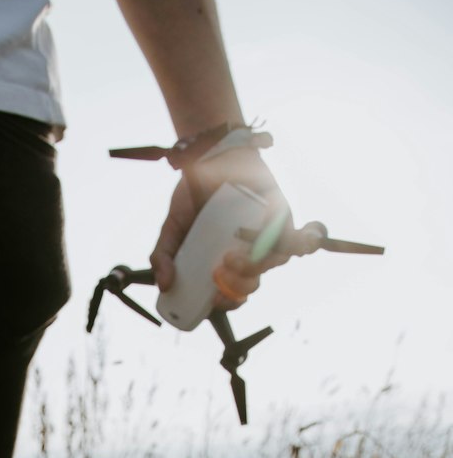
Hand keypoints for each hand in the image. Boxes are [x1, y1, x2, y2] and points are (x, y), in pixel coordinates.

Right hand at [150, 147, 319, 310]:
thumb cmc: (193, 195)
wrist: (209, 155)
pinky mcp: (283, 216)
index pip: (234, 294)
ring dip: (253, 267)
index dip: (228, 302)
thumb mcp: (172, 228)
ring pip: (272, 263)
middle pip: (254, 282)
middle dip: (239, 286)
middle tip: (218, 273)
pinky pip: (294, 239)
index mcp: (226, 263)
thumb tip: (164, 284)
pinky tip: (265, 243)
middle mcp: (250, 253)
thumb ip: (163, 256)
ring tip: (229, 258)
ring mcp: (269, 235)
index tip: (214, 298)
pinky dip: (286, 245)